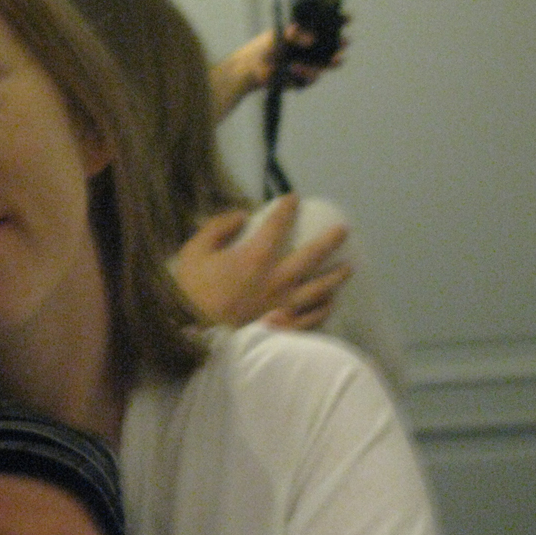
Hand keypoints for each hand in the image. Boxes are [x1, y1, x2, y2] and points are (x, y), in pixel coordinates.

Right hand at [171, 196, 349, 328]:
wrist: (188, 336)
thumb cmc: (189, 293)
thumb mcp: (193, 252)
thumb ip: (217, 228)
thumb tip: (241, 217)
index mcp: (256, 258)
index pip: (278, 224)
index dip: (287, 208)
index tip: (293, 199)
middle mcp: (277, 280)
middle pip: (313, 255)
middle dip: (330, 239)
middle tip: (343, 229)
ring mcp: (282, 306)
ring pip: (319, 289)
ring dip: (336, 277)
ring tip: (347, 268)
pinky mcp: (281, 328)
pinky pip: (311, 318)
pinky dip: (323, 310)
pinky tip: (329, 303)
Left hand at [210, 22, 348, 118]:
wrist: (250, 70)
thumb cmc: (263, 47)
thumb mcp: (279, 35)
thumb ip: (295, 35)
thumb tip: (311, 40)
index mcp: (305, 33)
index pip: (326, 25)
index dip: (339, 21)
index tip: (349, 18)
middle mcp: (309, 48)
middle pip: (332, 46)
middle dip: (340, 45)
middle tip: (344, 43)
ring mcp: (308, 64)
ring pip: (325, 64)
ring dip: (328, 62)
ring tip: (334, 60)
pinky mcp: (303, 80)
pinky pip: (312, 77)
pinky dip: (306, 72)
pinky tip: (295, 68)